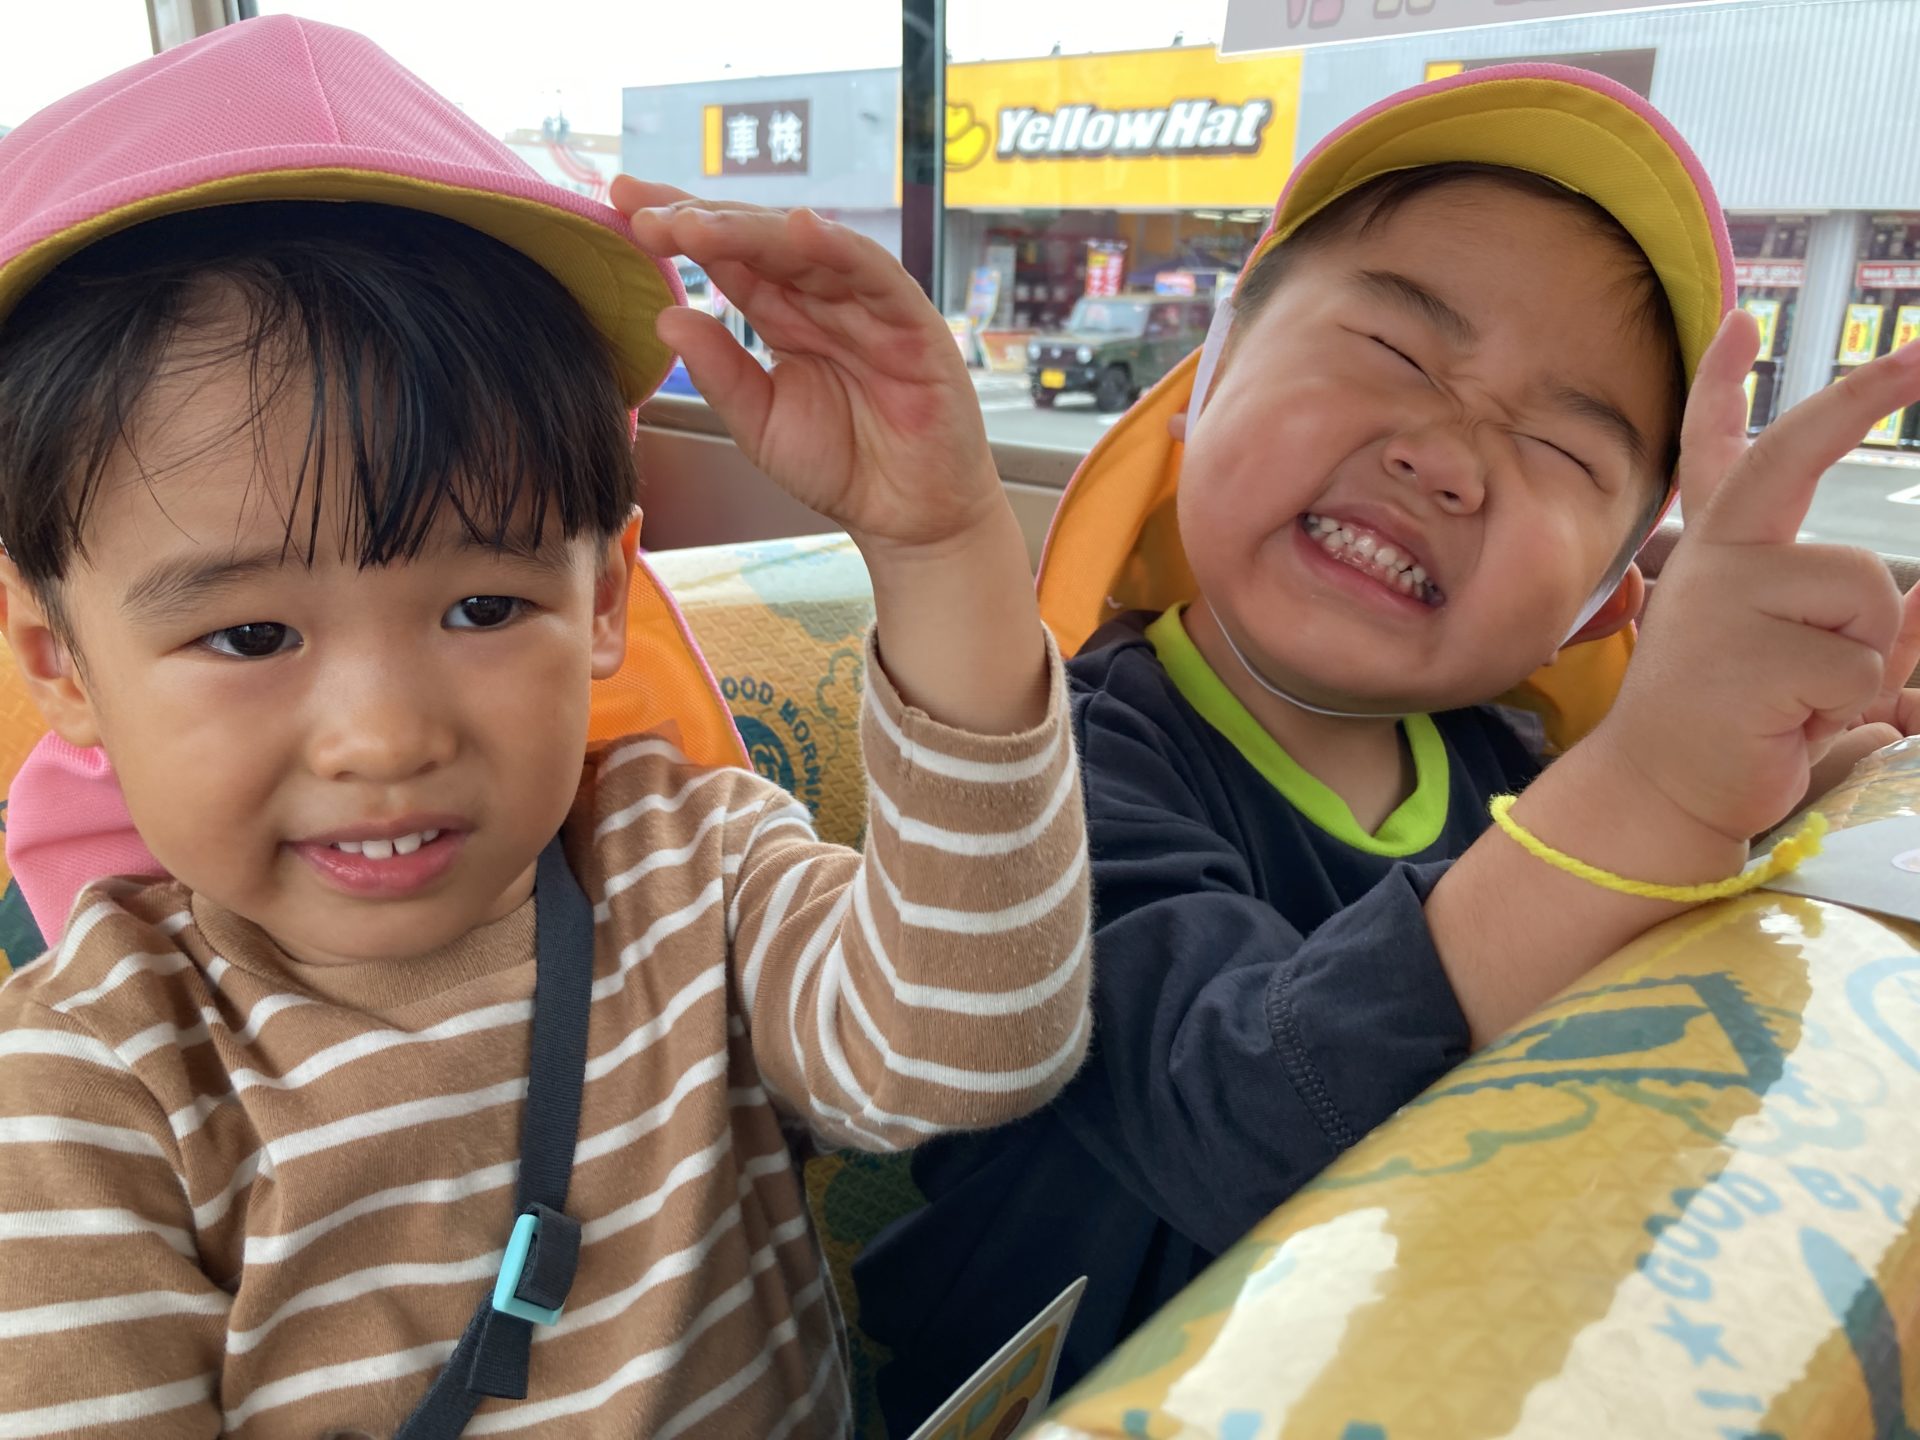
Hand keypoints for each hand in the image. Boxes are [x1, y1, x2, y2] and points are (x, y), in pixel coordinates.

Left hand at [615, 177, 999, 553]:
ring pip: (808, 248)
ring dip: (753, 231)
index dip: (678, 227)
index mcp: (783, 315)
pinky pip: (876, 276)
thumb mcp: (759, 422)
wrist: (906, 516)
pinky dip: (842, 249)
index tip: (620, 202)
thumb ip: (719, 373)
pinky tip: (801, 230)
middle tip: (641, 209)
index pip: (727, 257)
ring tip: (696, 225)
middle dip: (701, 221)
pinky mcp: (913, 324)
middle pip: (759, 240)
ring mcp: (868, 306)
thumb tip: (665, 317)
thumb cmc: (842, 466)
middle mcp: (823, 298)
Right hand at [1594, 311, 1919, 843]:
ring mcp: (1726, 599)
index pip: (1720, 449)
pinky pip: (1860, 662)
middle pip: (1791, 455)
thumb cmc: (1739, 721)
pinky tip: (1788, 720)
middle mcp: (1717, 557)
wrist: (1665, 791)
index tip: (1740, 319)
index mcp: (1722, 549)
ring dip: (1862, 655)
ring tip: (1801, 695)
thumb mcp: (1808, 656)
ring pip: (1864, 592)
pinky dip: (1846, 701)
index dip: (1722, 382)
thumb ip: (1866, 620)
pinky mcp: (1749, 654)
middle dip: (1858, 397)